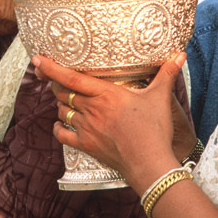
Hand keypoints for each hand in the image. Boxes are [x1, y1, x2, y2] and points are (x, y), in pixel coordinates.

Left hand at [34, 53, 185, 189]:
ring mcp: (87, 128)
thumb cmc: (155, 129)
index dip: (52, 68)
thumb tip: (179, 54)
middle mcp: (92, 109)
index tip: (37, 60)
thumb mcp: (159, 98)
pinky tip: (61, 125)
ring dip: (60, 105)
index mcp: (106, 94)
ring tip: (65, 100)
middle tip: (55, 79)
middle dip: (55, 84)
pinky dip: (58, 128)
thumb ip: (166, 74)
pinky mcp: (86, 145)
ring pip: (61, 111)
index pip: (71, 77)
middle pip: (62, 93)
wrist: (150, 163)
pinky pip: (62, 135)